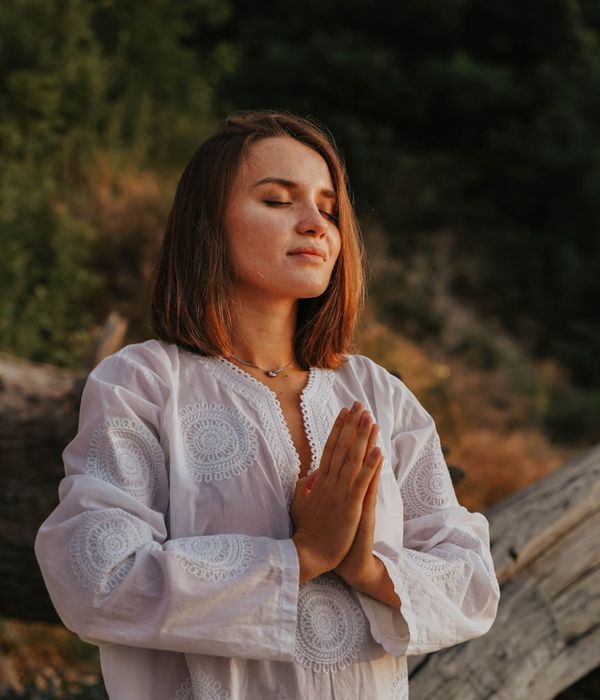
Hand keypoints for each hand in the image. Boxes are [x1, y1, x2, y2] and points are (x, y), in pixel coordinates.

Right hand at [289, 402, 380, 582]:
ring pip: (353, 460)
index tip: (344, 411)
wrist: (308, 555)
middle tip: (360, 405)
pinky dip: (370, 466)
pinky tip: (378, 451)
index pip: (329, 448)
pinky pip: (362, 482)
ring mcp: (339, 494)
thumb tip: (311, 471)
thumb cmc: (306, 531)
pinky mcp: (350, 507)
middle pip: (342, 448)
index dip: (338, 428)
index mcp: (318, 481)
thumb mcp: (299, 503)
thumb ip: (303, 485)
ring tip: (371, 420)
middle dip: (352, 425)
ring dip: (362, 438)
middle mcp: (329, 482)